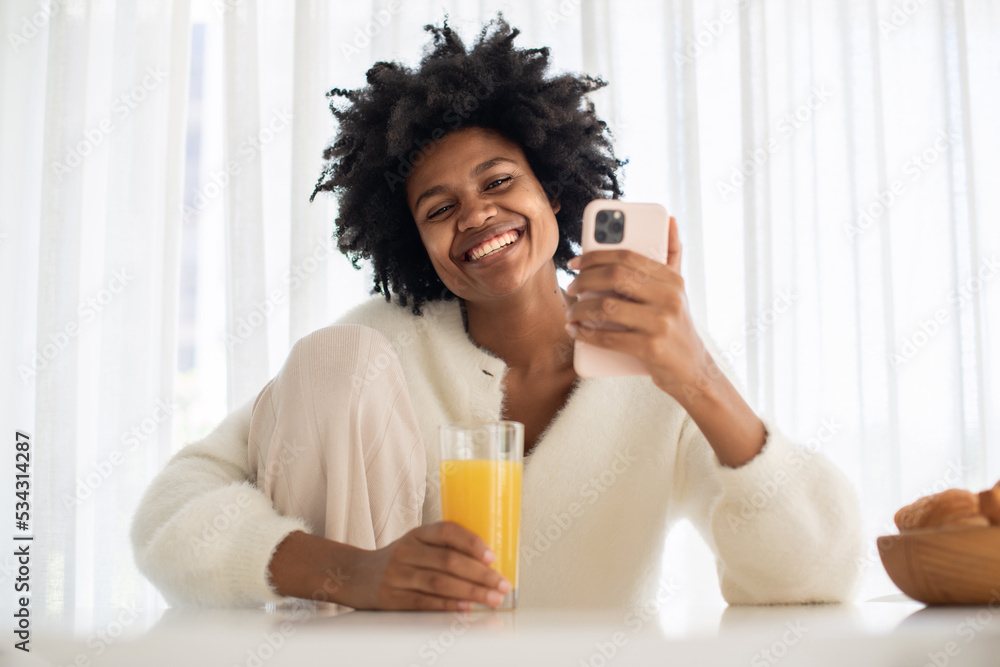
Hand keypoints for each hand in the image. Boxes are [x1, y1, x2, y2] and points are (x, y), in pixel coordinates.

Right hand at [342, 522, 510, 610]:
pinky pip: (424, 602)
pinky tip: (465, 608)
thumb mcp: (417, 544)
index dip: (472, 542)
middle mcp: (406, 550)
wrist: (355, 575)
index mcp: (417, 533)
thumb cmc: (397, 560)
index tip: (492, 556)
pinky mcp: (391, 597)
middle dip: (480, 574)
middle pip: (448, 560)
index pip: (447, 531)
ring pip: (439, 582)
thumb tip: (487, 563)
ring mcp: (397, 574)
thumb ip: (444, 548)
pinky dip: (447, 606)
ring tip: (490, 599)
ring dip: (470, 592)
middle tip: (501, 585)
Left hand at [565, 216, 708, 398]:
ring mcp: (660, 323)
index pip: (627, 257)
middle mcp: (669, 297)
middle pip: (615, 277)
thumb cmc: (677, 325)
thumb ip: (672, 255)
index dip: (595, 256)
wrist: (692, 370)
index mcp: (672, 279)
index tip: (576, 262)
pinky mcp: (651, 349)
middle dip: (585, 280)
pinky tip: (576, 331)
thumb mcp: (678, 289)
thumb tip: (669, 219)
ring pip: (608, 307)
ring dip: (581, 309)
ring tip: (571, 312)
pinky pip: (609, 337)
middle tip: (571, 286)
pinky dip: (586, 334)